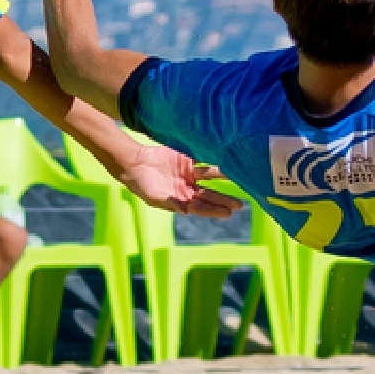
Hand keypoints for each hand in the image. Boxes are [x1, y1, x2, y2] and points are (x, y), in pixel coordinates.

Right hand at [114, 144, 238, 219]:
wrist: (134, 163)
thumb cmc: (142, 185)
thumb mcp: (155, 197)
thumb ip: (171, 203)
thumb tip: (185, 211)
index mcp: (182, 200)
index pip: (202, 207)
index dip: (215, 210)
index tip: (229, 213)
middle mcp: (189, 188)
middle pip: (210, 195)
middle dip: (224, 200)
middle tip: (240, 205)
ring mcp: (189, 174)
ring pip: (210, 177)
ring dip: (223, 178)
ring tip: (239, 179)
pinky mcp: (187, 160)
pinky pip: (203, 160)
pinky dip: (213, 161)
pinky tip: (226, 162)